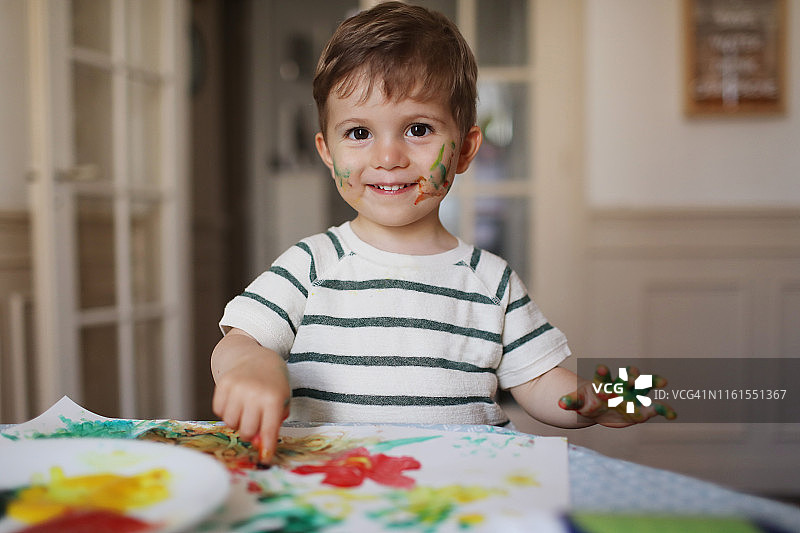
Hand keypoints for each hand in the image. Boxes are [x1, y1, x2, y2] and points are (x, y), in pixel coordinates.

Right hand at [211, 332, 290, 462]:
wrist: (256, 356)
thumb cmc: (272, 383)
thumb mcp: (280, 401)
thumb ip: (272, 423)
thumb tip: (256, 444)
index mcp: (273, 398)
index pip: (268, 430)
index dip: (267, 447)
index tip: (265, 459)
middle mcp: (254, 393)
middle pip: (246, 431)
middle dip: (250, 432)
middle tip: (254, 423)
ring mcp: (237, 388)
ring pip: (230, 423)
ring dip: (237, 422)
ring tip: (245, 410)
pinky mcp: (222, 384)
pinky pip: (218, 411)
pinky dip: (226, 411)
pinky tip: (235, 401)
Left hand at [558, 365, 675, 426]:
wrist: (599, 406)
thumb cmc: (588, 402)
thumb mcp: (578, 403)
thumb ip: (571, 402)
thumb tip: (558, 404)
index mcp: (603, 384)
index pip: (603, 376)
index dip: (602, 373)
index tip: (600, 370)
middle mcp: (620, 387)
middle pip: (626, 378)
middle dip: (629, 376)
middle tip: (632, 374)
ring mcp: (633, 395)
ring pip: (644, 386)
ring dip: (652, 382)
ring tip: (663, 382)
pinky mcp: (641, 408)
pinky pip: (655, 408)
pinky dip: (664, 411)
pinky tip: (674, 415)